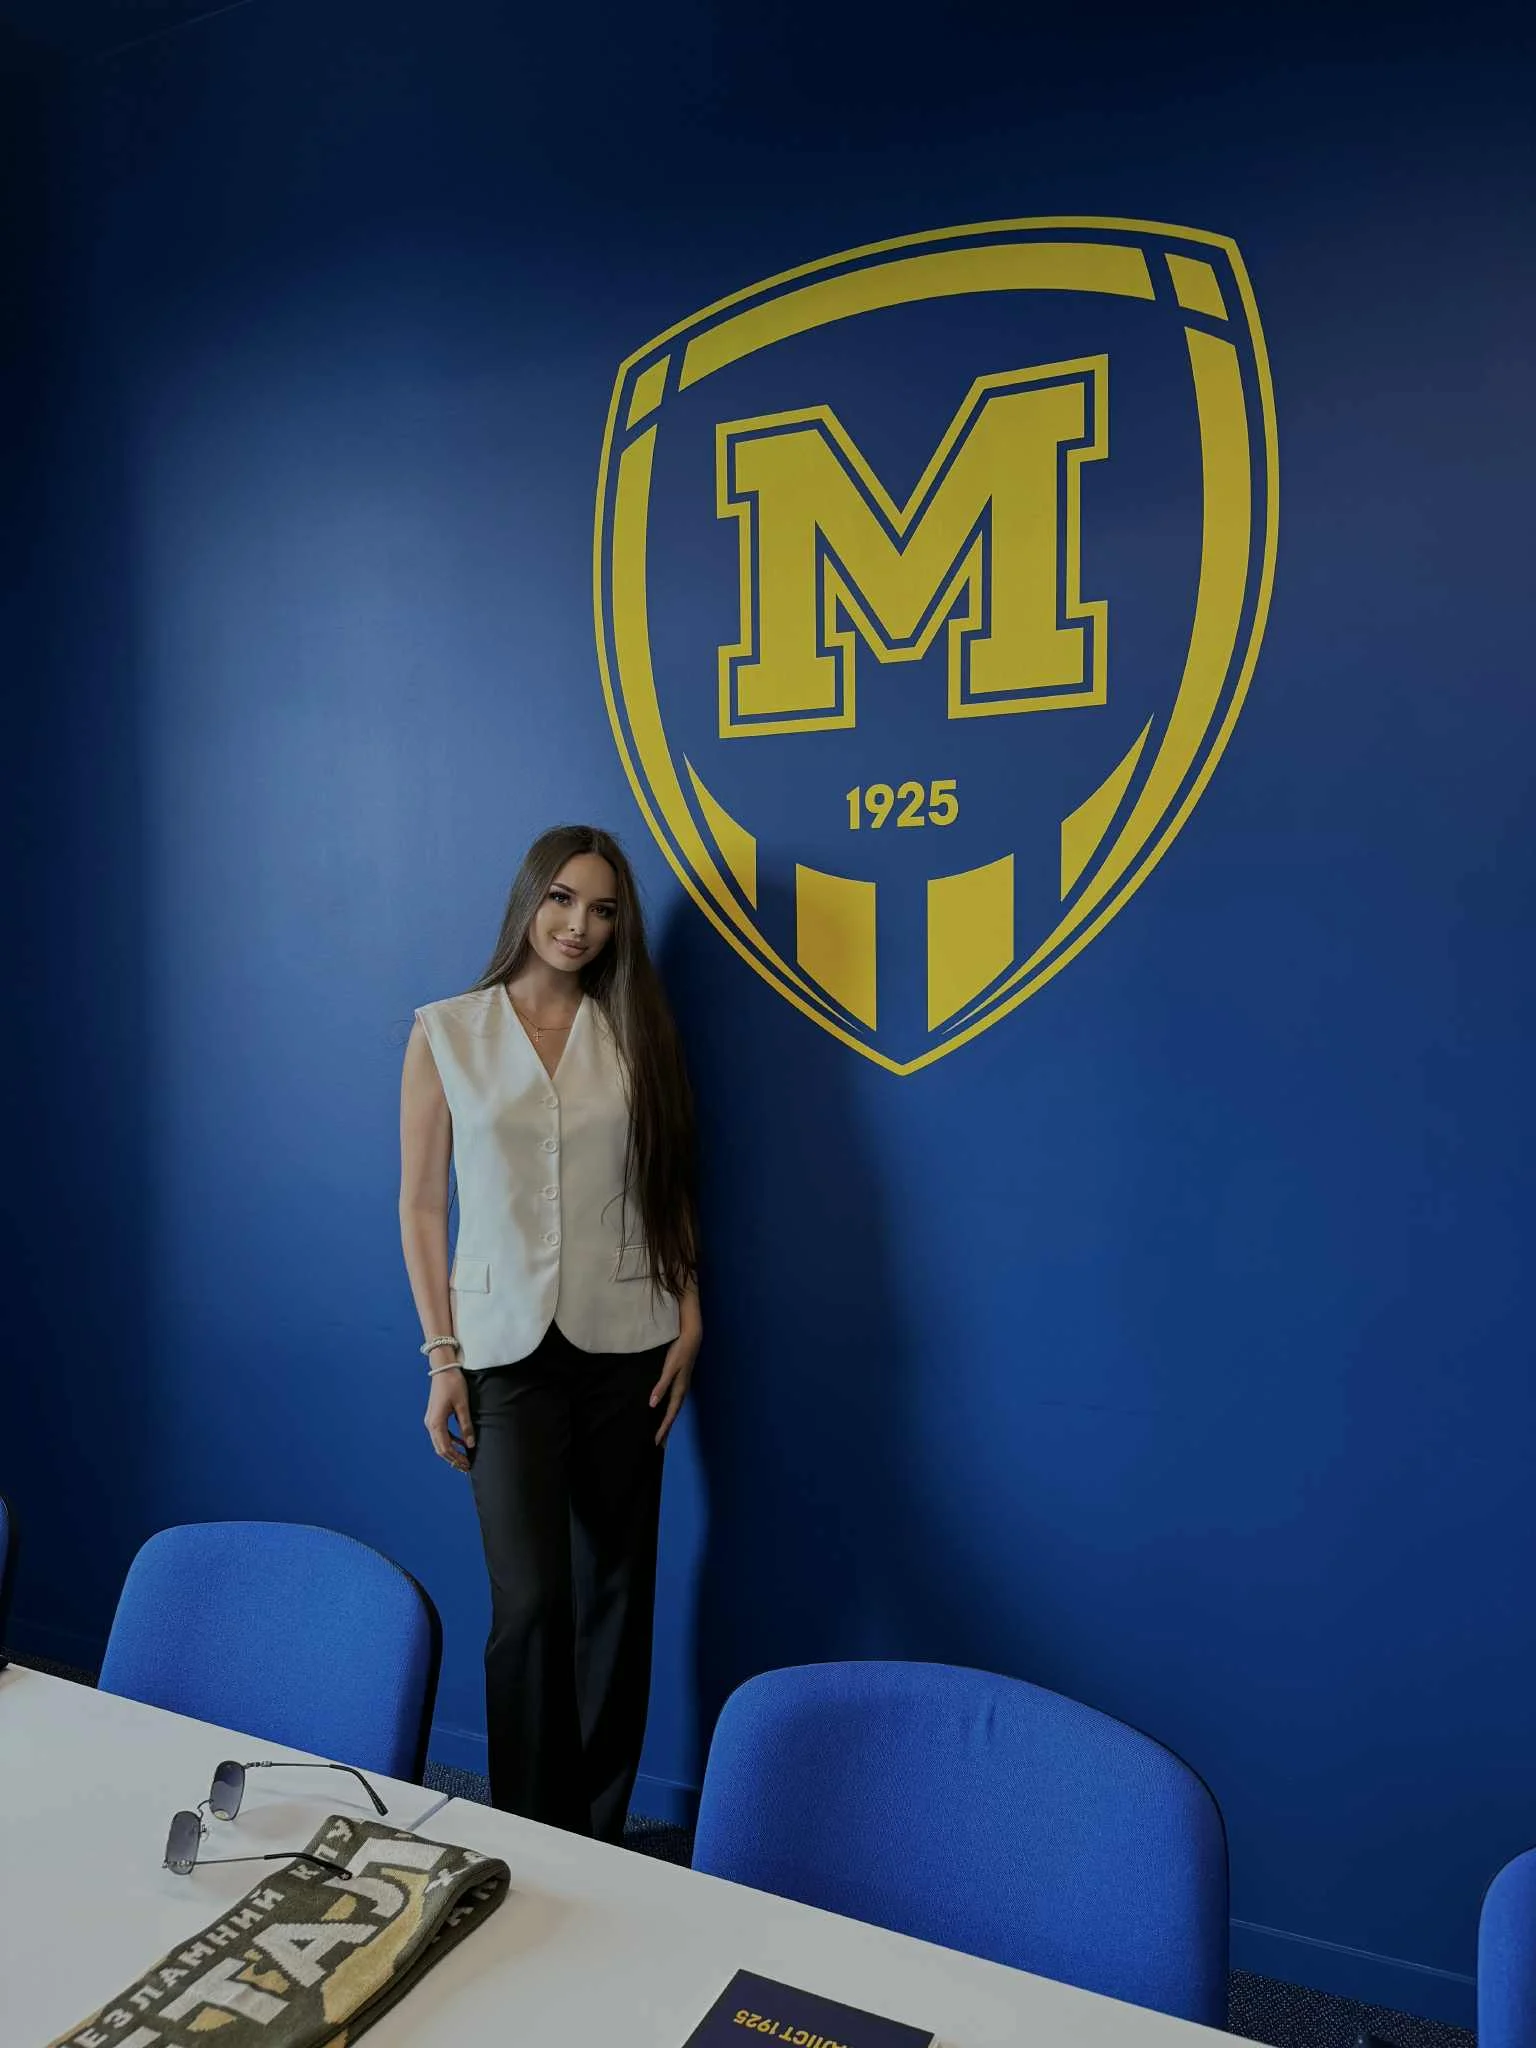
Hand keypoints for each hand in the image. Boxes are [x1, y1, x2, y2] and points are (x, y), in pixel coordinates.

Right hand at [424, 1367, 474, 1472]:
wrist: (443, 1368)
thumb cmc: (453, 1384)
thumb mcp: (463, 1405)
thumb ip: (466, 1426)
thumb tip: (470, 1444)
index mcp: (436, 1423)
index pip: (445, 1448)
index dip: (456, 1459)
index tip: (467, 1465)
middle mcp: (430, 1424)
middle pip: (441, 1448)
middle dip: (453, 1459)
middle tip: (466, 1466)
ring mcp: (431, 1420)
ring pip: (440, 1442)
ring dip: (451, 1451)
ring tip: (464, 1458)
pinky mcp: (435, 1416)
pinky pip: (441, 1434)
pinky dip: (450, 1441)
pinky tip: (461, 1443)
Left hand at [649, 1317, 699, 1446]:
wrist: (692, 1338)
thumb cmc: (680, 1352)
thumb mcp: (670, 1369)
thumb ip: (661, 1386)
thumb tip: (652, 1405)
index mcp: (679, 1390)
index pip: (670, 1414)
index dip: (663, 1428)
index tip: (656, 1442)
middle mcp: (682, 1391)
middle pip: (673, 1414)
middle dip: (667, 1429)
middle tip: (660, 1444)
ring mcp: (682, 1386)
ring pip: (674, 1408)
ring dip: (668, 1420)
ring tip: (663, 1432)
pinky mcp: (681, 1380)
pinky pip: (675, 1401)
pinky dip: (670, 1410)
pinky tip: (664, 1409)